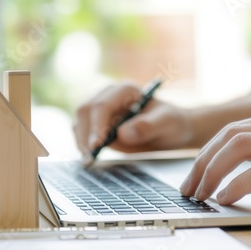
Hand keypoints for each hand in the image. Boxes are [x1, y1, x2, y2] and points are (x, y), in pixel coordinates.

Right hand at [73, 82, 193, 154]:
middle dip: (85, 134)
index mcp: (125, 90)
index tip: (97, 145)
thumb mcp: (166, 123)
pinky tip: (90, 157)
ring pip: (80, 121)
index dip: (97, 125)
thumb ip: (147, 126)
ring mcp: (101, 109)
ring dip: (81, 140)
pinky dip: (82, 144)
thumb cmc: (170, 123)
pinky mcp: (96, 122)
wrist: (169, 130)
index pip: (103, 105)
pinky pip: (82, 131)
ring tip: (89, 160)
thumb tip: (123, 133)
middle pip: (85, 110)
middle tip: (90, 157)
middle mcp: (109, 95)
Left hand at [180, 111, 250, 209]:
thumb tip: (234, 169)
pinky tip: (225, 197)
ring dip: (212, 172)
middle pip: (230, 136)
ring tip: (201, 193)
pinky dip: (237, 184)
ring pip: (239, 148)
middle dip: (203, 162)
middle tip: (189, 186)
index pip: (234, 130)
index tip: (195, 173)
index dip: (208, 152)